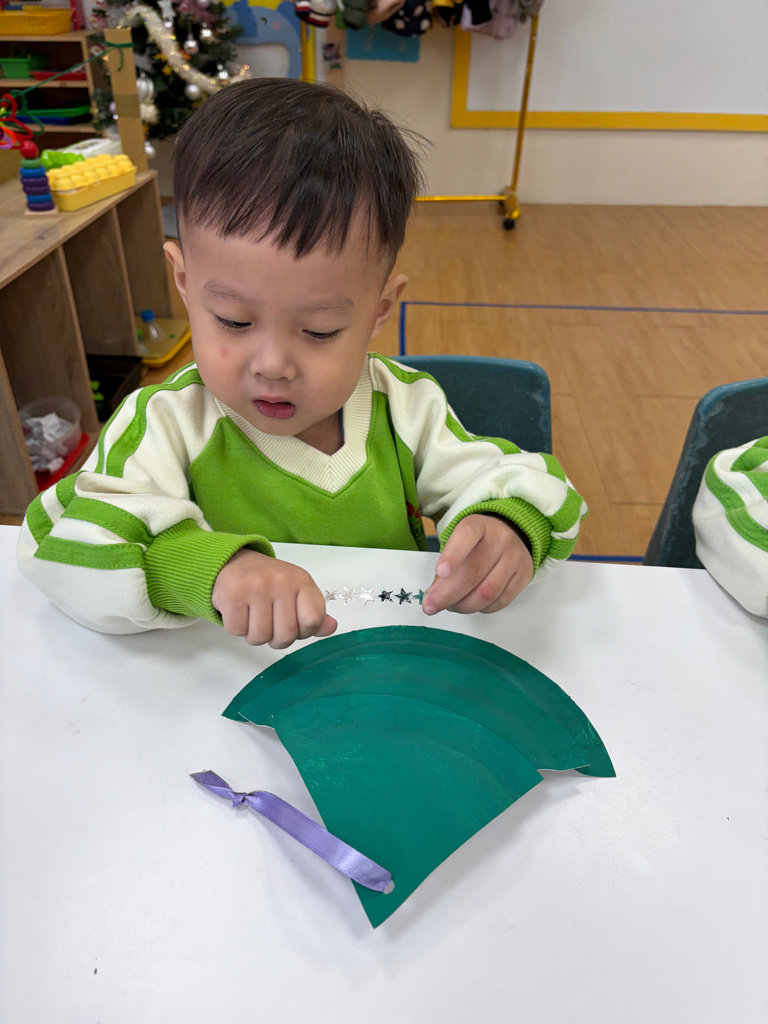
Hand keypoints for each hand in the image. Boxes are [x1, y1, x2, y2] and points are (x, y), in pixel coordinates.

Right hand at [212, 548, 336, 648]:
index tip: (293, 625)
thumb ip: (313, 614)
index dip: (303, 632)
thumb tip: (331, 628)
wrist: (234, 562)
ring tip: (253, 618)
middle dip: (276, 639)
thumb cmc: (268, 583)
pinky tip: (239, 612)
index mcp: (302, 581)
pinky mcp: (232, 594)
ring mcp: (256, 587)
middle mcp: (282, 582)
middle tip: (269, 625)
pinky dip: (236, 628)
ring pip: (260, 637)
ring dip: (254, 635)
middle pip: (286, 635)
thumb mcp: (296, 593)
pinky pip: (238, 630)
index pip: (313, 620)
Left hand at [422, 514, 532, 615]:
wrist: (511, 534)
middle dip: (448, 595)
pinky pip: (500, 601)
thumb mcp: (458, 543)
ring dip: (464, 606)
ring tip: (451, 607)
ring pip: (487, 593)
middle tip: (431, 606)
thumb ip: (445, 568)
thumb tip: (433, 595)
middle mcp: (500, 539)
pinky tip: (471, 605)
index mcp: (478, 525)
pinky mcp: (523, 576)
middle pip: (473, 574)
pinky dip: (481, 609)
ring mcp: (514, 558)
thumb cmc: (477, 542)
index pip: (466, 537)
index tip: (440, 572)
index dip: (453, 556)